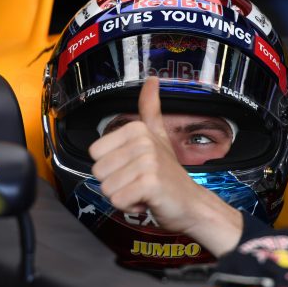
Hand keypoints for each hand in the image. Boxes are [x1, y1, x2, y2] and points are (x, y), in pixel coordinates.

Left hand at [88, 76, 243, 256]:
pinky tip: (145, 201)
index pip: (94, 153)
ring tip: (142, 191)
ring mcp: (147, 162)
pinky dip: (129, 207)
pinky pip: (118, 200)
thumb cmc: (169, 175)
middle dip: (115, 183)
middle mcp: (142, 142)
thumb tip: (151, 79)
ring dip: (122, 196)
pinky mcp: (149, 184)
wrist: (192, 204)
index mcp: (136, 129)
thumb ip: (150, 109)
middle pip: (98, 171)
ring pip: (106, 187)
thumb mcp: (158, 136)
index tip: (132, 168)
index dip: (110, 167)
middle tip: (138, 182)